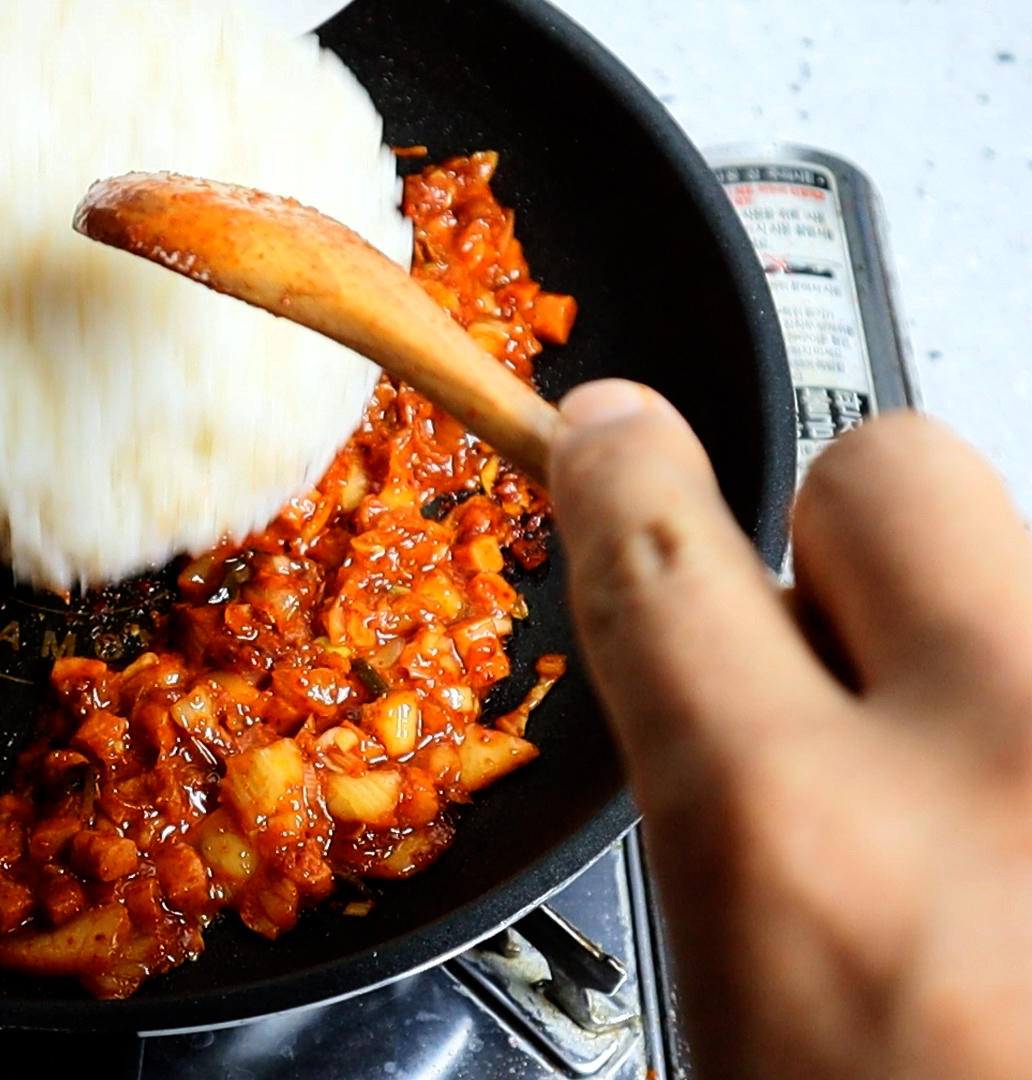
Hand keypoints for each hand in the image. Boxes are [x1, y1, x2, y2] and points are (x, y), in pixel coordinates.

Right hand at [549, 379, 1031, 1079]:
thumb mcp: (746, 1022)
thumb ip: (730, 819)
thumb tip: (727, 684)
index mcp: (804, 849)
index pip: (662, 549)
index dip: (618, 473)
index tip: (612, 440)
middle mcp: (1012, 761)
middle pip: (887, 467)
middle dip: (838, 536)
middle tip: (847, 660)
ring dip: (1000, 662)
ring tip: (1008, 822)